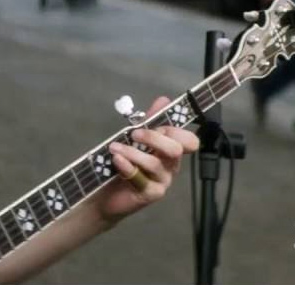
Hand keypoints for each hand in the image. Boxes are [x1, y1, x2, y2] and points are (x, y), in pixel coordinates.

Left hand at [95, 97, 198, 222]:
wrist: (105, 195)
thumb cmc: (123, 165)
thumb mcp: (135, 140)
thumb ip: (149, 121)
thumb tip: (164, 99)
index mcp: (170, 152)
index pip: (189, 141)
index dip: (178, 132)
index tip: (159, 126)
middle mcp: (170, 166)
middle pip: (175, 149)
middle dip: (153, 138)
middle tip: (133, 134)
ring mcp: (162, 181)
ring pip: (155, 163)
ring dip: (132, 152)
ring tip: (115, 148)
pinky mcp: (150, 194)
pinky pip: (142, 179)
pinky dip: (128, 166)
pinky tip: (117, 160)